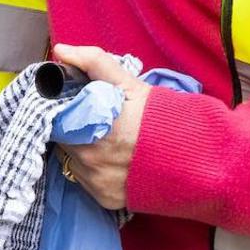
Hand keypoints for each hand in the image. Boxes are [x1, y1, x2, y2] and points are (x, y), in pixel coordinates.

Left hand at [52, 44, 148, 211]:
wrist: (195, 158)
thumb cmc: (159, 116)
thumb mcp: (129, 83)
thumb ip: (93, 62)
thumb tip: (61, 51)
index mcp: (93, 124)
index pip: (54, 118)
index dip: (61, 111)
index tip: (71, 107)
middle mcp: (90, 157)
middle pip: (61, 139)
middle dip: (71, 129)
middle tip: (93, 123)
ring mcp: (97, 181)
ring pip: (71, 160)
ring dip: (79, 150)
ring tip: (104, 141)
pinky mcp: (105, 199)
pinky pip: (84, 181)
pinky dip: (92, 170)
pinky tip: (111, 161)